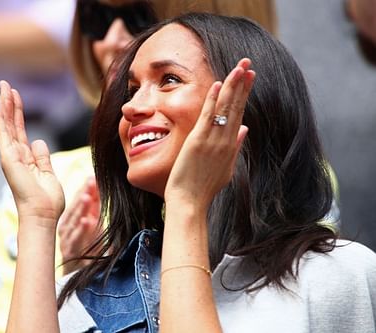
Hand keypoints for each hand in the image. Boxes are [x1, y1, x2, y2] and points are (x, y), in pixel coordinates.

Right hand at [0, 80, 64, 224]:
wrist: (42, 215)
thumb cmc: (47, 201)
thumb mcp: (48, 173)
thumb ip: (43, 157)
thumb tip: (39, 141)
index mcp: (25, 158)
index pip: (19, 130)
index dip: (17, 112)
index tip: (14, 96)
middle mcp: (15, 155)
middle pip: (10, 124)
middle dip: (6, 103)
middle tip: (2, 85)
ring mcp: (10, 156)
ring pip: (5, 124)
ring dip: (2, 105)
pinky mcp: (8, 158)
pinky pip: (3, 132)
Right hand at [58, 177, 101, 273]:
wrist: (79, 274)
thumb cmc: (86, 246)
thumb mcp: (93, 223)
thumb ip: (95, 206)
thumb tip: (96, 181)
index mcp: (71, 219)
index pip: (78, 201)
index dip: (85, 189)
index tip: (93, 177)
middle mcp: (66, 227)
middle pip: (75, 208)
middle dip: (83, 195)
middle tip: (90, 182)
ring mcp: (67, 239)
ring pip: (73, 221)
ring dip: (80, 208)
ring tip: (87, 197)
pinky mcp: (70, 251)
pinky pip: (76, 239)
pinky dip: (82, 230)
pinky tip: (87, 221)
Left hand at [165, 58, 254, 207]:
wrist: (190, 202)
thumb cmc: (204, 188)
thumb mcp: (225, 168)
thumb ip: (235, 147)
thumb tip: (245, 129)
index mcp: (230, 145)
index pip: (239, 113)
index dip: (244, 94)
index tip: (249, 77)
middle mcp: (225, 141)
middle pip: (236, 106)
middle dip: (242, 84)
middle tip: (248, 64)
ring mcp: (213, 141)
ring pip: (225, 108)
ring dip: (232, 86)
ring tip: (239, 67)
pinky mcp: (198, 142)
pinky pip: (208, 117)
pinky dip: (213, 100)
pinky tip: (218, 84)